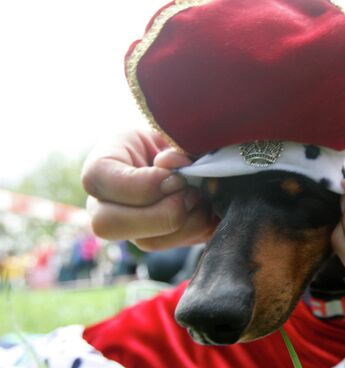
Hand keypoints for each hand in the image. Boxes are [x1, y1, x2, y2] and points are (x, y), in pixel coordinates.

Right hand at [82, 130, 215, 249]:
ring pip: (147, 242)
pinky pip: (173, 245)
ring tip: (200, 197)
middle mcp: (101, 204)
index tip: (175, 177)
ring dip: (186, 221)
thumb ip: (171, 147)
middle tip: (190, 193)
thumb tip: (169, 163)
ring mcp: (126, 228)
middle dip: (161, 213)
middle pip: (108, 224)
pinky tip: (205, 209)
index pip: (100, 180)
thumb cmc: (168, 141)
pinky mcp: (154, 240)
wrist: (181, 159)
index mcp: (100, 167)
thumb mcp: (167, 134)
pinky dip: (197, 229)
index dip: (144, 184)